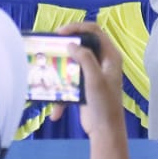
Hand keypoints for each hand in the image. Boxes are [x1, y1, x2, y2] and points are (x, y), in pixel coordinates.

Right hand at [48, 21, 124, 140]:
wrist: (105, 131)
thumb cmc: (104, 103)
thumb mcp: (95, 78)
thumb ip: (85, 58)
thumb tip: (71, 44)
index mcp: (110, 56)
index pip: (94, 31)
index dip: (77, 27)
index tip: (59, 33)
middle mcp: (102, 61)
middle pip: (82, 44)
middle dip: (66, 46)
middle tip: (51, 46)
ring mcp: (93, 73)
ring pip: (73, 63)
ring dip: (61, 69)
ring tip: (48, 72)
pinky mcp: (84, 86)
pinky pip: (70, 82)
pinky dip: (62, 94)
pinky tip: (56, 111)